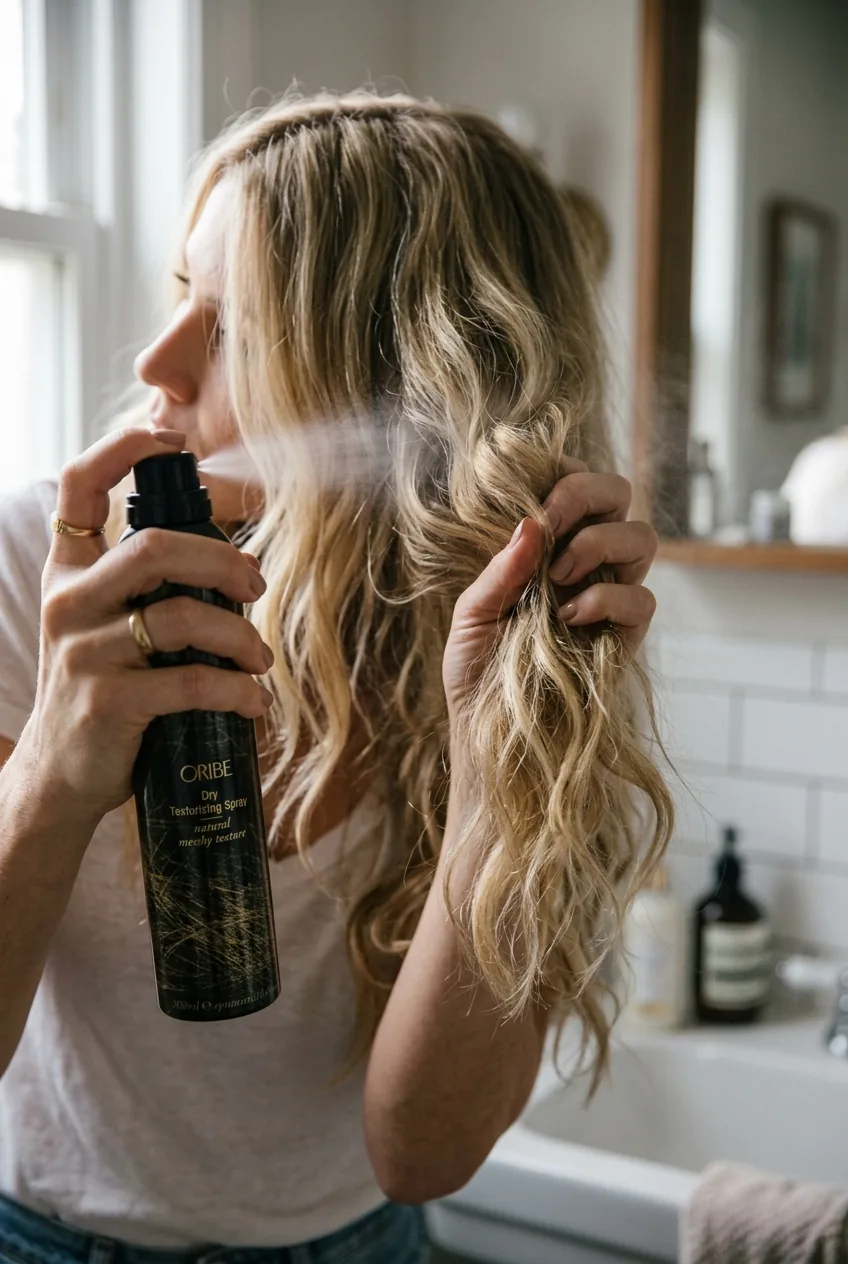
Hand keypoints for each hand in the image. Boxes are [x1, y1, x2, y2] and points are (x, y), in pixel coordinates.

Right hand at [23, 428, 273, 824]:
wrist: (63, 777)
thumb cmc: (106, 693)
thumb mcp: (109, 630)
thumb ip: (150, 591)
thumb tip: (238, 563)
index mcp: (70, 574)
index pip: (79, 486)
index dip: (124, 449)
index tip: (172, 442)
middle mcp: (69, 603)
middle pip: (152, 547)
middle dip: (220, 559)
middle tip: (255, 586)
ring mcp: (84, 653)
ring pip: (179, 615)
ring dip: (239, 635)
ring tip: (260, 660)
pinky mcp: (107, 703)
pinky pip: (188, 681)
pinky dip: (235, 690)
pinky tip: (254, 701)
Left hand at [442, 461, 657, 722]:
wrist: (489, 731)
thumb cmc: (477, 670)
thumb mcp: (473, 613)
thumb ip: (500, 569)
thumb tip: (529, 523)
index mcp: (547, 544)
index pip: (575, 481)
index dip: (564, 471)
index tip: (536, 491)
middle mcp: (585, 561)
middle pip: (619, 494)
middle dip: (587, 492)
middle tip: (551, 519)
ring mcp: (609, 594)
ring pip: (642, 538)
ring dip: (599, 543)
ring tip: (558, 576)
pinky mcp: (627, 636)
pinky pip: (641, 598)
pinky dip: (608, 598)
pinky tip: (570, 616)